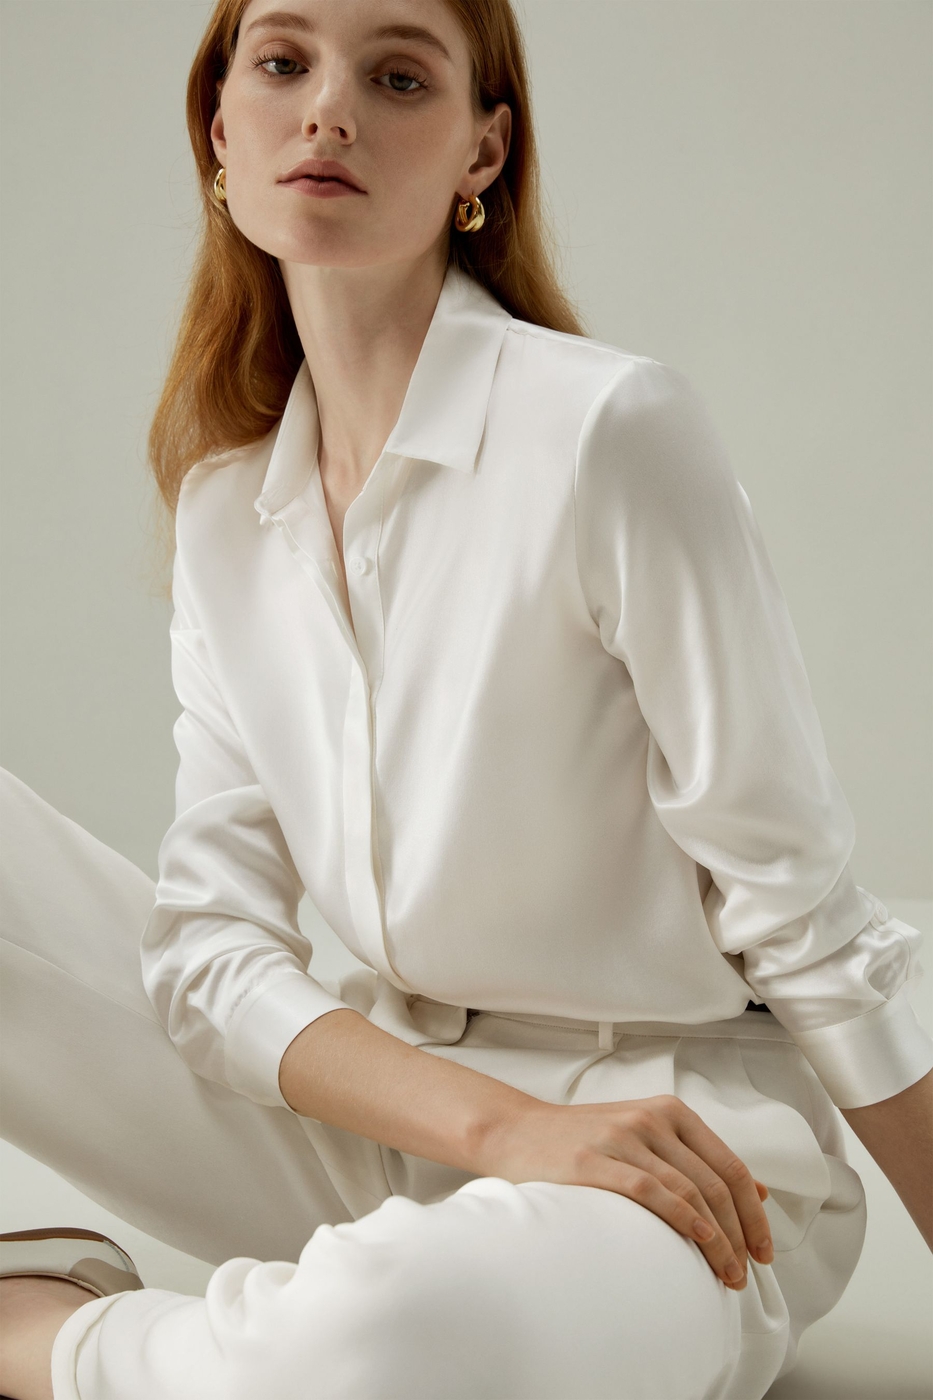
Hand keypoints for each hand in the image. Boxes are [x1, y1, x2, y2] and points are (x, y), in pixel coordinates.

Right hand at [476, 1094, 773, 1288]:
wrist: (517, 1132)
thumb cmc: (582, 1139)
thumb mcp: (645, 1134)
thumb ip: (695, 1157)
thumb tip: (759, 1191)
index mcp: (669, 1111)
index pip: (730, 1165)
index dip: (753, 1212)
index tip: (764, 1249)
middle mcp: (651, 1119)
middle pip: (716, 1183)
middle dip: (741, 1233)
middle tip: (747, 1270)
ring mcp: (623, 1138)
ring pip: (690, 1192)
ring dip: (718, 1239)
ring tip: (726, 1273)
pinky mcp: (596, 1160)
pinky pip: (653, 1191)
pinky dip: (683, 1219)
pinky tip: (698, 1242)